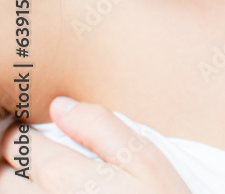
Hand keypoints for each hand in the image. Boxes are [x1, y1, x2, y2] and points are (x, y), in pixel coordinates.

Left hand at [0, 97, 191, 191]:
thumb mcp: (145, 162)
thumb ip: (101, 128)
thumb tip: (60, 106)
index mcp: (66, 179)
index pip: (19, 144)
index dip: (17, 131)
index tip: (26, 129)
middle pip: (3, 179)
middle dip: (8, 160)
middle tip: (24, 154)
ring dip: (13, 186)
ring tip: (29, 177)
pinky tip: (46, 191)